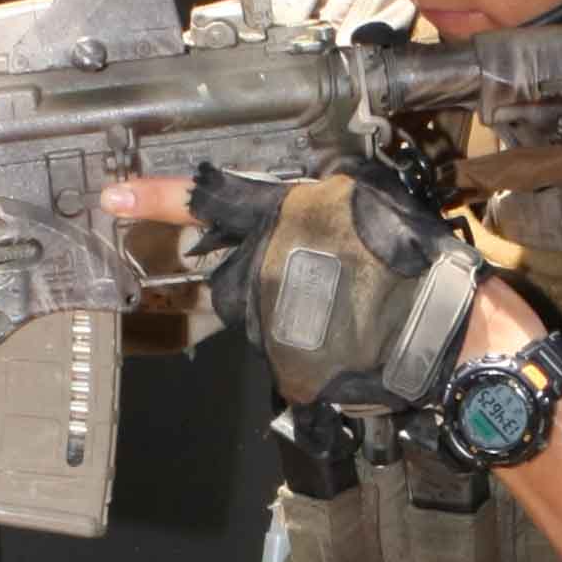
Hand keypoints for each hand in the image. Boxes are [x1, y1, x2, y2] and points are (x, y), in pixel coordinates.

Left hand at [175, 163, 485, 412]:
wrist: (447, 334)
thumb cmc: (416, 259)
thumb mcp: (366, 197)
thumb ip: (312, 198)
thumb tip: (289, 203)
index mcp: (281, 216)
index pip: (207, 199)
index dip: (155, 196)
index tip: (114, 195)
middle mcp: (262, 268)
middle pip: (233, 271)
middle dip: (263, 272)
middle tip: (325, 274)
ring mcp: (268, 323)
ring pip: (256, 312)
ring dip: (287, 307)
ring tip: (346, 305)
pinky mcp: (281, 365)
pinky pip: (280, 348)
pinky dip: (306, 343)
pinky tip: (347, 335)